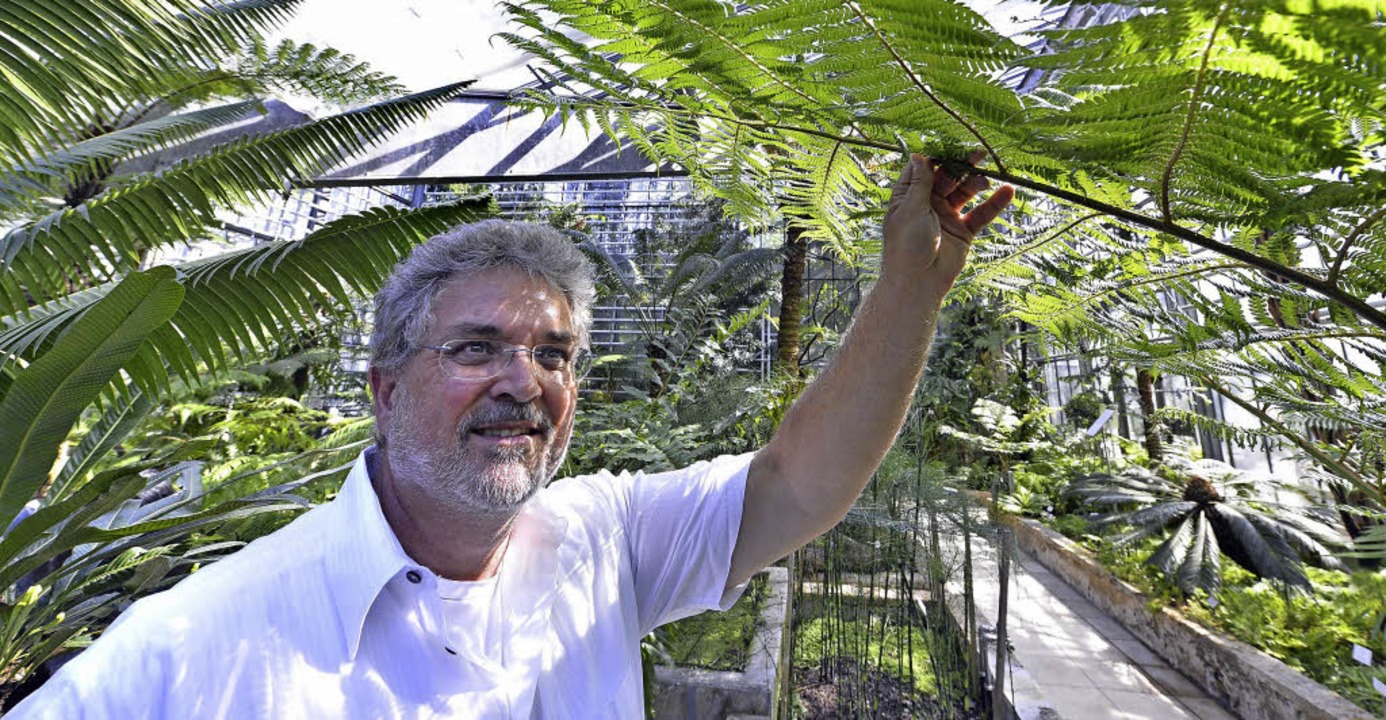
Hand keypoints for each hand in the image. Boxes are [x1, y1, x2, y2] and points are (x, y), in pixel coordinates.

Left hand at [881, 151, 1013, 301]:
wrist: (918, 282)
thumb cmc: (907, 245)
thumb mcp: (912, 209)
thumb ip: (920, 182)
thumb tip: (918, 155)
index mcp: (908, 197)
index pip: (924, 170)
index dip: (938, 156)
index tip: (953, 145)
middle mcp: (927, 204)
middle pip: (947, 178)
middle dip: (961, 165)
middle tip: (978, 154)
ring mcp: (946, 217)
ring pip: (965, 193)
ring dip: (976, 183)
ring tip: (985, 179)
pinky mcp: (963, 231)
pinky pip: (980, 214)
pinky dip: (994, 203)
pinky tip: (1008, 191)